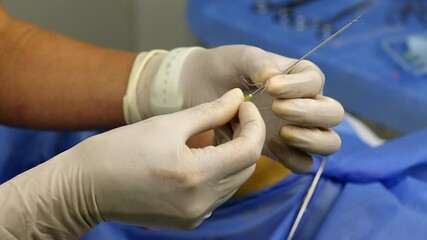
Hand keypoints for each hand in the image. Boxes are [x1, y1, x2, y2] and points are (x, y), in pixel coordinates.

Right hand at [0, 89, 264, 238]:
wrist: (86, 188)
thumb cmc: (120, 150)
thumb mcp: (167, 124)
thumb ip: (210, 111)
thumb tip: (237, 98)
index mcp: (195, 175)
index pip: (250, 150)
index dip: (253, 123)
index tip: (242, 105)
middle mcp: (201, 202)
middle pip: (246, 166)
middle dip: (245, 136)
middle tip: (230, 114)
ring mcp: (196, 216)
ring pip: (234, 181)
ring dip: (233, 154)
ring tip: (217, 131)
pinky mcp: (190, 222)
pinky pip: (218, 194)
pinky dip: (219, 172)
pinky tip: (204, 155)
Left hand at [175, 45, 343, 172]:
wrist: (204, 89)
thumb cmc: (227, 68)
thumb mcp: (241, 58)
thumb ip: (258, 64)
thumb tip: (272, 76)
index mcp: (301, 77)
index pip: (315, 82)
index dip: (299, 87)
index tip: (271, 87)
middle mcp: (306, 104)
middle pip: (333, 114)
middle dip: (310, 113)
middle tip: (277, 109)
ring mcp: (298, 130)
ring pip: (328, 142)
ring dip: (312, 139)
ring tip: (283, 132)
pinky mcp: (283, 151)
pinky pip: (302, 163)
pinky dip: (293, 158)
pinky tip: (270, 146)